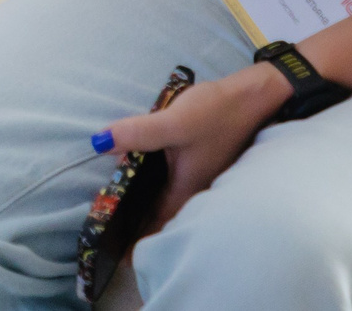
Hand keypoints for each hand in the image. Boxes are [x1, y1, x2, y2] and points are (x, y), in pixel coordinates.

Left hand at [96, 62, 288, 226]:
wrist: (253, 96)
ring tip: (119, 209)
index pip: (159, 227)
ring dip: (147, 206)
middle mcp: (195, 189)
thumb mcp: (174, 122)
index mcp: (187, 189)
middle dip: (139, 227)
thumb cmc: (217, 112)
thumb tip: (98, 144)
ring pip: (168, 198)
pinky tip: (142, 175)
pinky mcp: (199, 160)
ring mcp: (199, 175)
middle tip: (111, 233)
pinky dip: (155, 185)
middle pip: (162, 215)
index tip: (118, 256)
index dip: (139, 242)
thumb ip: (138, 134)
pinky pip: (172, 181)